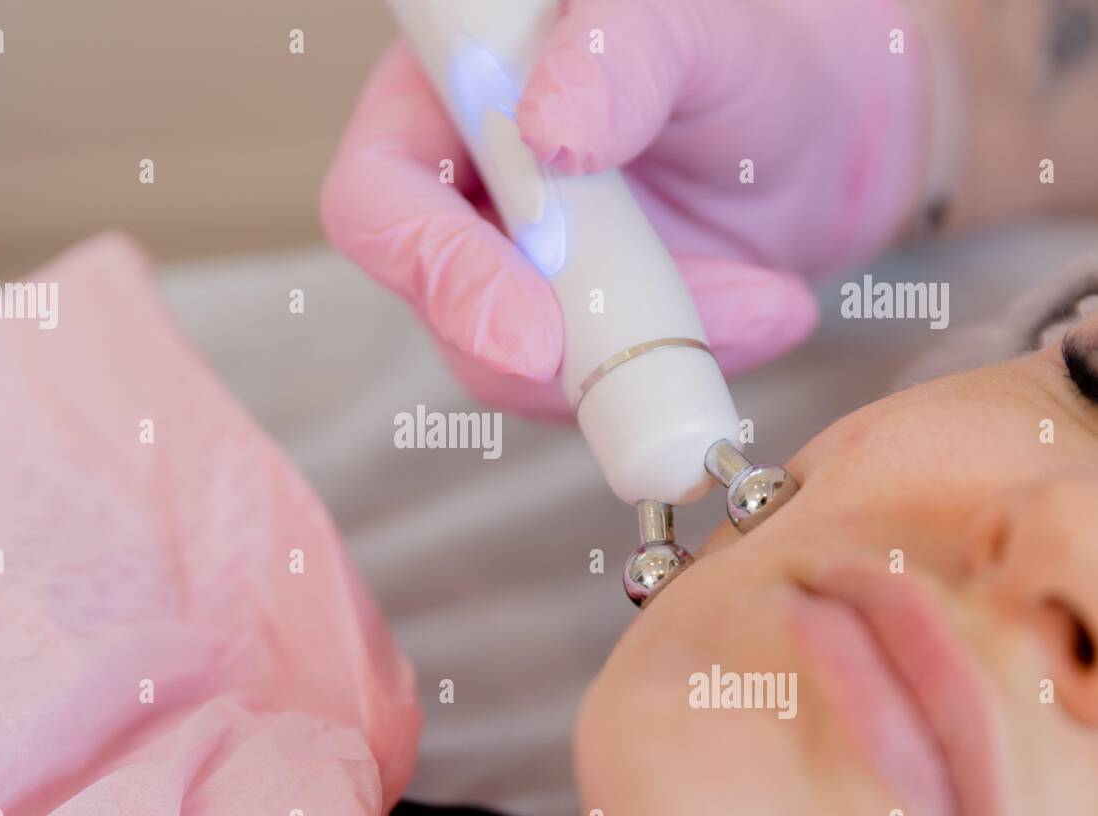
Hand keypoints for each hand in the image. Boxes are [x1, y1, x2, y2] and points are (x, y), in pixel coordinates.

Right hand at [322, 0, 927, 414]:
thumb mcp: (693, 26)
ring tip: (763, 301)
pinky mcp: (580, 335)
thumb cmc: (747, 49)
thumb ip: (618, 56)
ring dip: (641, 358)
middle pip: (445, 311)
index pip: (380, 201)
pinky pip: (601, 390)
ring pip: (525, 372)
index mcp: (451, 99)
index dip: (438, 274)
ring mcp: (521, 276)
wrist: (824, 125)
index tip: (534, 335)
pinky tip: (765, 310)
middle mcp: (467, 198)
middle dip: (557, 347)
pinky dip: (684, 368)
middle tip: (675, 335)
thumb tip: (545, 132)